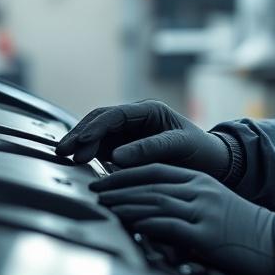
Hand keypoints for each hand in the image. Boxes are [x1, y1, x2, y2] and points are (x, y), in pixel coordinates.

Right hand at [55, 101, 229, 176]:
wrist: (212, 163)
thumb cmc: (200, 151)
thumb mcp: (180, 146)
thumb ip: (150, 149)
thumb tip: (116, 157)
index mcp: (149, 110)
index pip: (114, 115)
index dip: (95, 128)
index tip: (81, 144)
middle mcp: (135, 118)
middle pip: (100, 121)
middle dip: (80, 134)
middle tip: (63, 151)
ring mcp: (127, 132)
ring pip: (96, 133)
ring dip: (80, 144)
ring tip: (64, 157)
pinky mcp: (123, 147)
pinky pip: (101, 148)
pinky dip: (88, 154)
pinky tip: (76, 164)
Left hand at [91, 164, 274, 274]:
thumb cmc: (245, 228)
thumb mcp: (215, 205)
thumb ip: (187, 201)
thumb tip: (153, 208)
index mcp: (201, 181)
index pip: (156, 170)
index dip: (127, 173)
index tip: (104, 178)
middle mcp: (200, 191)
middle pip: (150, 183)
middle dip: (118, 186)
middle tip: (95, 190)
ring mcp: (203, 211)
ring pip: (155, 200)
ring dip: (125, 203)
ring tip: (104, 205)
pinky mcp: (206, 234)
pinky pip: (169, 225)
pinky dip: (146, 222)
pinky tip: (130, 223)